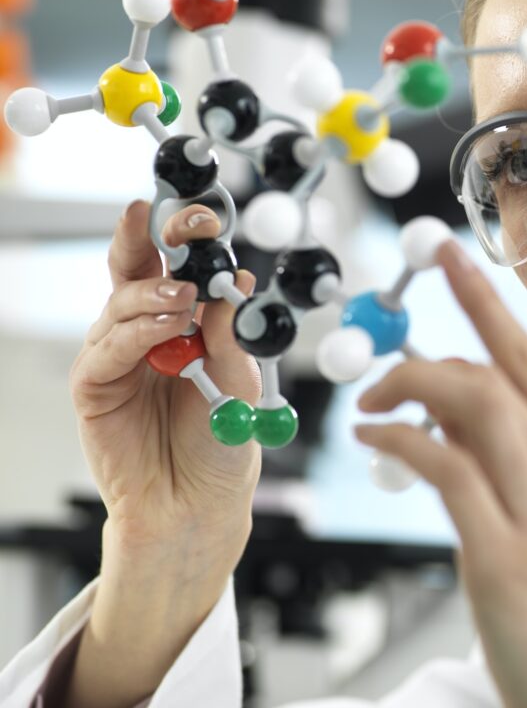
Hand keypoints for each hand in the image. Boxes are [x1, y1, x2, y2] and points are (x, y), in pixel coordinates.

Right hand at [70, 199, 260, 557]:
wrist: (198, 501)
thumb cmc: (221, 442)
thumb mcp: (241, 382)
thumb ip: (232, 334)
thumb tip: (238, 279)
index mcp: (183, 322)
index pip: (177, 267)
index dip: (185, 239)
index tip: (204, 218)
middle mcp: (145, 330)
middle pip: (134, 269)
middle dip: (148, 238)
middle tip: (176, 225)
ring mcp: (116, 355)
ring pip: (121, 303)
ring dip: (152, 294)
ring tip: (182, 299)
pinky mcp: (94, 386)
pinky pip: (107, 349)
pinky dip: (135, 333)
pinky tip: (161, 329)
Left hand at [355, 240, 526, 707]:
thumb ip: (517, 463)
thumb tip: (452, 416)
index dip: (489, 304)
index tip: (455, 261)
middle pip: (497, 371)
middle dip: (435, 337)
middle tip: (380, 353)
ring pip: (473, 404)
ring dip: (410, 386)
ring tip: (373, 404)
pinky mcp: (506, 555)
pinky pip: (446, 466)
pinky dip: (402, 440)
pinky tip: (377, 438)